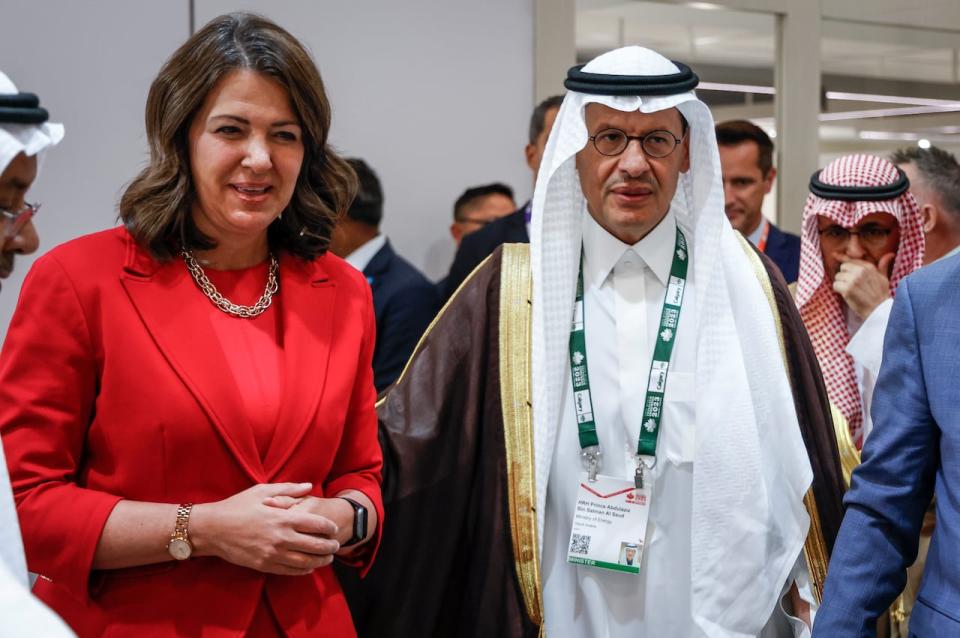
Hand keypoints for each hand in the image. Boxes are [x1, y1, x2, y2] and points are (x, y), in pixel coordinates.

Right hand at [190, 483, 340, 575]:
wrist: (212, 529)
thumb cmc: (236, 506)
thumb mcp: (261, 491)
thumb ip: (288, 489)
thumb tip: (308, 486)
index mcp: (282, 518)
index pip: (315, 525)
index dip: (328, 528)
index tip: (334, 529)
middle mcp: (280, 538)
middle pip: (314, 546)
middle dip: (329, 547)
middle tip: (336, 546)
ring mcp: (272, 554)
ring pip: (304, 562)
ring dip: (320, 561)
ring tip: (327, 558)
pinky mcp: (263, 565)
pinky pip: (289, 571)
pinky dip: (303, 570)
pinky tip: (309, 568)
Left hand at [831, 253, 893, 319]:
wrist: (878, 310)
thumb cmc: (880, 295)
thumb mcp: (884, 278)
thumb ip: (883, 266)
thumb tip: (890, 254)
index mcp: (869, 267)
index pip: (851, 260)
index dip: (842, 257)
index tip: (834, 254)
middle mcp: (861, 271)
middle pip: (842, 268)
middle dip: (844, 275)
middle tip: (852, 284)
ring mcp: (853, 279)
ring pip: (837, 277)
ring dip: (841, 284)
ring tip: (851, 290)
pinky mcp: (847, 289)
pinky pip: (835, 285)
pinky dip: (838, 290)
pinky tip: (846, 294)